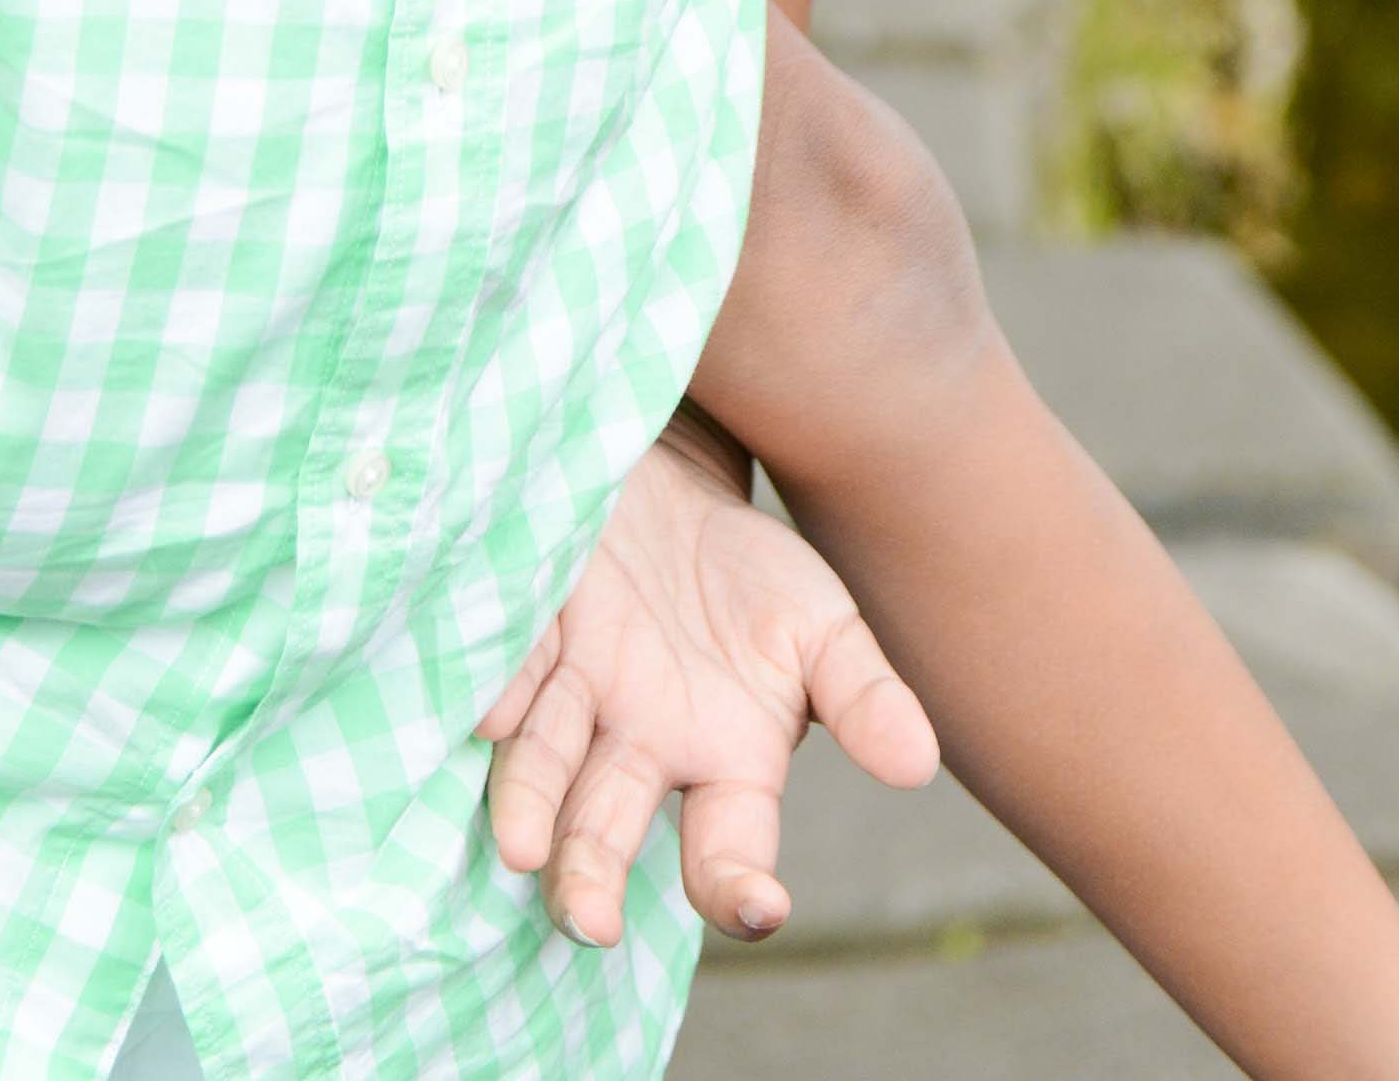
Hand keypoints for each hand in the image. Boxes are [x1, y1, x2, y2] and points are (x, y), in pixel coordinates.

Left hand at [478, 428, 935, 951]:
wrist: (676, 476)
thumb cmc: (752, 571)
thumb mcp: (822, 625)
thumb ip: (864, 698)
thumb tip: (915, 764)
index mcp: (724, 766)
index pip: (729, 854)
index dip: (738, 890)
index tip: (758, 908)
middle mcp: (638, 747)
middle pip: (608, 829)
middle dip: (592, 879)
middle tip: (587, 922)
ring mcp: (577, 693)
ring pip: (546, 764)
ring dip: (530, 805)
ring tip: (522, 849)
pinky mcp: (529, 631)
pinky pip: (511, 669)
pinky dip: (499, 695)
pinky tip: (483, 717)